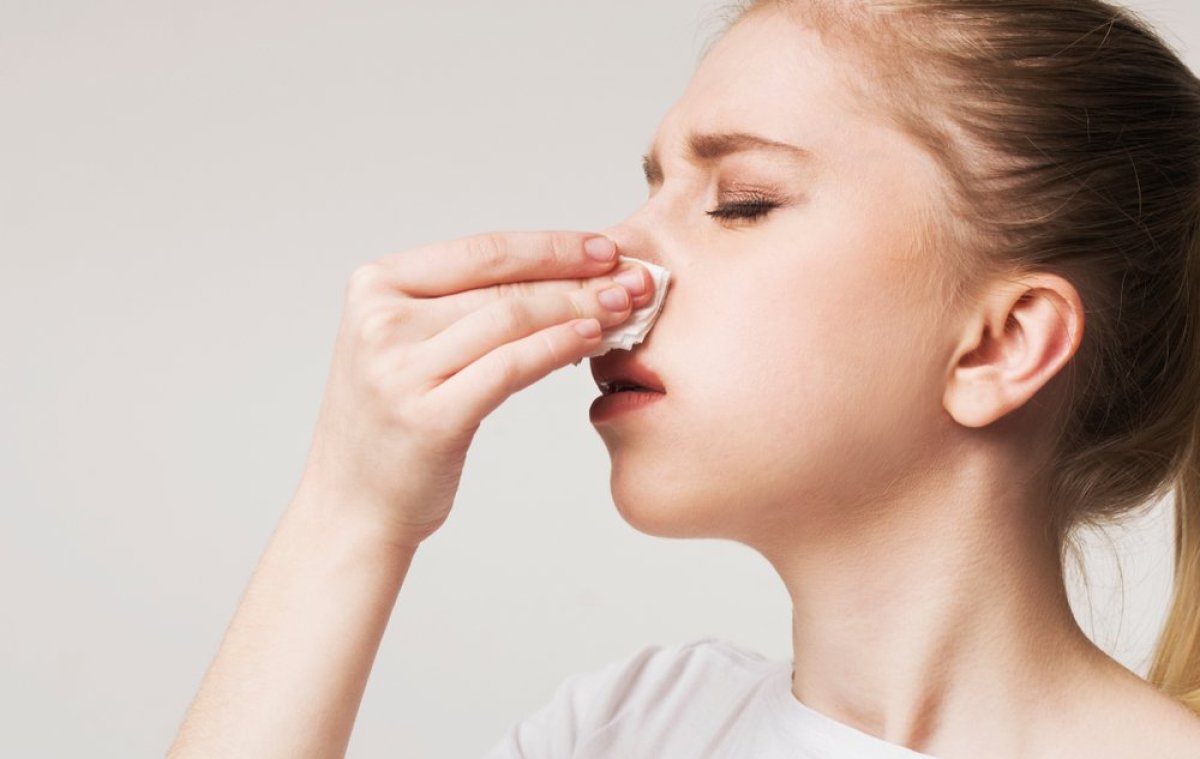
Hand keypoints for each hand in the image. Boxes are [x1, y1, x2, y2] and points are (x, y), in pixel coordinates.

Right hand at [296, 230, 653, 547]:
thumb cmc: (394, 421)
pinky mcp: (428, 417)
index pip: (481, 251)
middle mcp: (381, 321)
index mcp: (376, 285)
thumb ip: (461, 305)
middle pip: (503, 284)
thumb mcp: (409, 344)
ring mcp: (400, 369)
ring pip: (512, 319)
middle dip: (579, 277)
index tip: (605, 249)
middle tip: (636, 278)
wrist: (353, 505)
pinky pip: (510, 367)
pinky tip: (592, 341)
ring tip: (626, 308)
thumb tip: (560, 274)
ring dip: (580, 309)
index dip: (552, 246)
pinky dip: (558, 347)